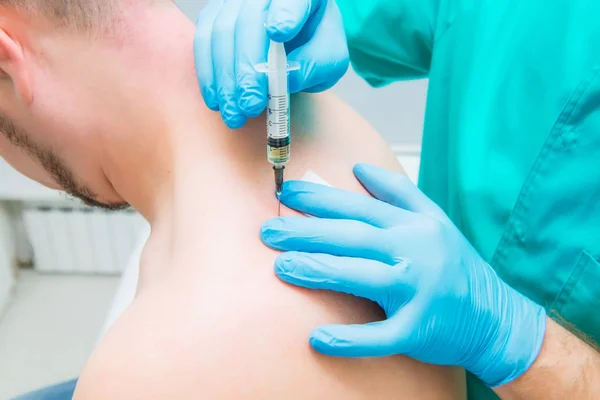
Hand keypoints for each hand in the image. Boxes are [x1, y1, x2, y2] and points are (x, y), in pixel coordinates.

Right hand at [194, 0, 348, 128]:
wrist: (297, 40)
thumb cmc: (314, 48)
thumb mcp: (330, 60)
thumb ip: (317, 66)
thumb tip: (289, 79)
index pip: (292, 0)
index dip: (284, 14)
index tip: (279, 32)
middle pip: (249, 22)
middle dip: (247, 69)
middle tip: (250, 106)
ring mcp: (235, 2)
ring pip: (221, 33)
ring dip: (225, 79)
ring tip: (233, 113)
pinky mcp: (215, 15)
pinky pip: (203, 41)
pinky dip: (208, 74)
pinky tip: (217, 100)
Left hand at [260, 163, 546, 387]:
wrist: (496, 316)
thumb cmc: (456, 265)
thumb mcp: (434, 219)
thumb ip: (398, 192)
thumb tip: (359, 167)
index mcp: (414, 226)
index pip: (360, 207)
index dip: (322, 199)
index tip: (288, 193)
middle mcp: (415, 253)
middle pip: (354, 238)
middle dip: (307, 232)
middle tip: (269, 230)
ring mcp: (418, 291)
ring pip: (361, 277)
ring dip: (319, 272)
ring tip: (282, 267)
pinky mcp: (420, 329)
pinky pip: (380, 336)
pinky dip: (350, 338)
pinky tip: (318, 338)